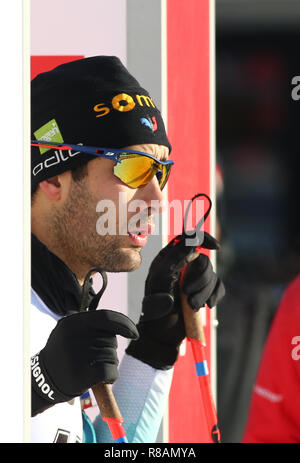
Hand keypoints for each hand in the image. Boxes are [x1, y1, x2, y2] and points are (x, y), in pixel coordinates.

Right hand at [31, 309, 137, 415]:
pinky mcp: (81, 374)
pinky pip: (110, 371)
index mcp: (73, 322)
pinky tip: (106, 378)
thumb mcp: (69, 331)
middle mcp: (74, 336)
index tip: (134, 334)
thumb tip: (122, 323)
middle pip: (111, 339)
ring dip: (110, 363)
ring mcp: (77, 355)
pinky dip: (112, 376)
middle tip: (97, 357)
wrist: (43, 379)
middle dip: (111, 349)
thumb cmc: (63, 352)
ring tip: (95, 367)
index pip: (107, 317)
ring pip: (111, 355)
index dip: (125, 324)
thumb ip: (90, 323)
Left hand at [126, 233, 224, 369]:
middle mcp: (182, 266)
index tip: (214, 247)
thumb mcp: (159, 281)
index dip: (203, 238)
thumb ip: (173, 261)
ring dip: (203, 292)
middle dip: (199, 278)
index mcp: (168, 259)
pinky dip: (214, 296)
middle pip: (203, 260)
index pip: (187, 239)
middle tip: (186, 293)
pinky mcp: (204, 292)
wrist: (162, 335)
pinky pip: (219, 287)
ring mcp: (194, 279)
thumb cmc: (154, 310)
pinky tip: (207, 306)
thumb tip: (190, 244)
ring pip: (212, 275)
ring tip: (191, 306)